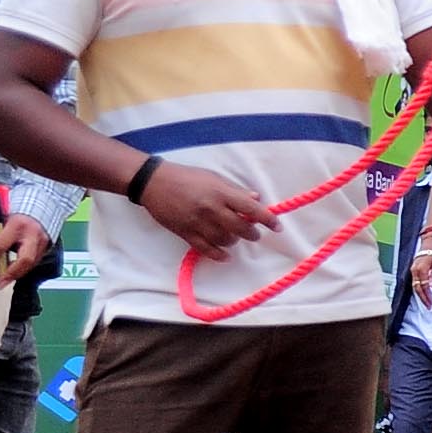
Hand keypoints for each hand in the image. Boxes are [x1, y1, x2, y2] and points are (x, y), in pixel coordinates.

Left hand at [0, 214, 52, 278]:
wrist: (37, 214)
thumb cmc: (16, 220)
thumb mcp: (0, 225)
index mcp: (17, 225)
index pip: (1, 245)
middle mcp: (33, 235)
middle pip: (24, 259)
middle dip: (11, 273)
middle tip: (0, 282)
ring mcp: (42, 243)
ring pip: (30, 264)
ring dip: (16, 274)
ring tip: (2, 279)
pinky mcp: (46, 249)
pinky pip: (33, 263)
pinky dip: (22, 270)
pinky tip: (12, 272)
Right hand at [141, 163, 279, 256]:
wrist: (154, 183)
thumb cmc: (187, 177)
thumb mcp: (214, 177)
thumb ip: (236, 190)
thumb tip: (256, 199)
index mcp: (221, 193)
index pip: (251, 210)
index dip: (268, 220)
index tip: (277, 227)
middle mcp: (212, 209)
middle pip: (240, 229)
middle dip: (252, 234)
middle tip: (254, 233)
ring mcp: (198, 223)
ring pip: (225, 241)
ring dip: (234, 241)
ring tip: (234, 237)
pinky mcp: (185, 233)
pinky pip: (206, 250)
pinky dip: (219, 255)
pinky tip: (225, 255)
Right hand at [410, 246, 431, 304]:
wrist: (429, 241)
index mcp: (421, 269)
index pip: (423, 287)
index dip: (428, 296)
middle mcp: (415, 271)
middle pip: (417, 288)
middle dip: (423, 298)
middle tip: (429, 306)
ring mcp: (413, 270)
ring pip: (415, 286)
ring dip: (421, 295)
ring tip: (427, 302)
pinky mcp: (414, 269)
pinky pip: (415, 282)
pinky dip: (419, 289)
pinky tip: (423, 293)